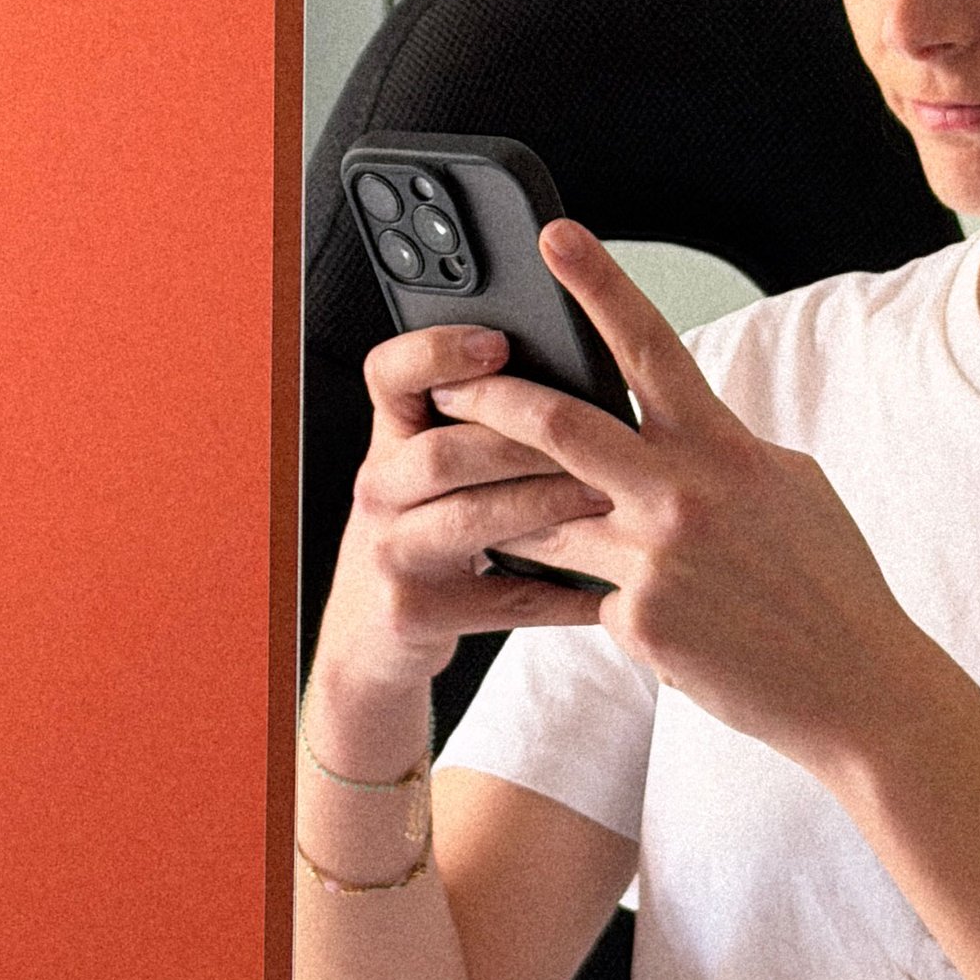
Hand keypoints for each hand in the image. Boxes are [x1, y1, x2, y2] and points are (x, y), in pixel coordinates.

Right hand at [311, 319, 617, 727]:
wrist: (371, 637)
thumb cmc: (427, 534)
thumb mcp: (432, 475)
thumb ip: (480, 428)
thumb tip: (582, 380)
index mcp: (391, 440)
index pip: (388, 373)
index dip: (436, 351)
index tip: (498, 342)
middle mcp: (380, 488)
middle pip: (444, 450)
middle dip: (526, 440)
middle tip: (600, 432)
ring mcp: (392, 553)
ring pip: (472, 518)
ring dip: (546, 504)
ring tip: (608, 494)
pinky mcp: (415, 611)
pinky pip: (504, 599)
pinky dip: (562, 594)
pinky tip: (606, 588)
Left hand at [428, 221, 950, 780]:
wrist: (857, 687)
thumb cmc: (831, 583)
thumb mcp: (789, 487)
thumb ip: (721, 449)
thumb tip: (676, 424)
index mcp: (724, 448)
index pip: (649, 346)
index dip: (597, 285)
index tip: (555, 238)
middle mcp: (683, 495)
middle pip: (559, 426)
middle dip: (491, 399)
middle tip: (445, 383)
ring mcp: (655, 560)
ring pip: (547, 518)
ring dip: (519, 511)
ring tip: (498, 507)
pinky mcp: (637, 622)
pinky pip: (587, 594)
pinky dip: (600, 595)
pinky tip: (648, 615)